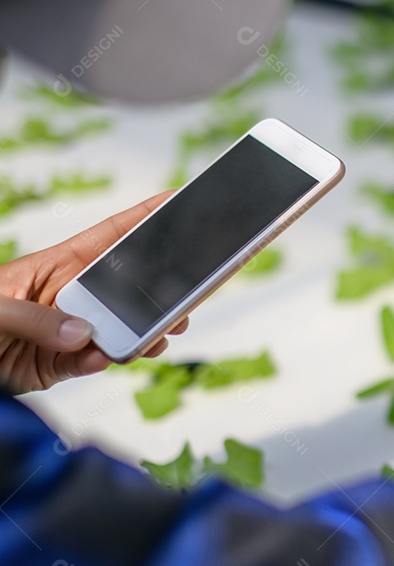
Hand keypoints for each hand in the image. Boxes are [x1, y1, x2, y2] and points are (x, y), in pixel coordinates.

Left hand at [0, 191, 187, 393]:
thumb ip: (33, 318)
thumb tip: (83, 333)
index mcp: (58, 265)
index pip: (112, 236)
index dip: (147, 217)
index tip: (181, 202)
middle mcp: (72, 295)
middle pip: (132, 286)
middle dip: (166, 290)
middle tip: (188, 300)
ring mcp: (71, 330)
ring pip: (126, 327)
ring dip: (147, 332)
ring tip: (158, 337)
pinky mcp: (65, 364)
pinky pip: (99, 361)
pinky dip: (108, 362)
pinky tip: (106, 358)